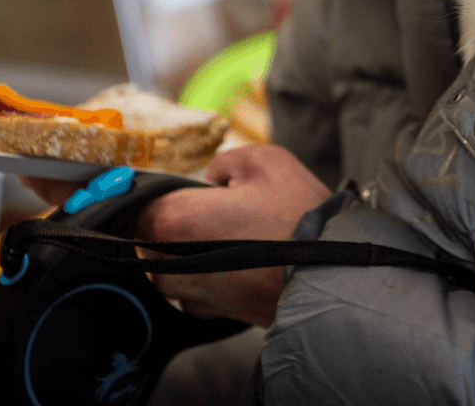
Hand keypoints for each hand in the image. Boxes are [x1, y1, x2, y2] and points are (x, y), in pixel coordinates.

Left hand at [134, 144, 330, 326]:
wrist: (335, 276)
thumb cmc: (299, 220)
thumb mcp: (265, 160)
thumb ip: (225, 162)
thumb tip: (214, 179)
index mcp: (173, 221)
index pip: (140, 200)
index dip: (167, 190)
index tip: (187, 189)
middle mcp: (167, 266)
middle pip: (154, 233)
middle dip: (183, 220)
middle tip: (224, 210)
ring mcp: (188, 295)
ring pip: (174, 262)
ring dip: (197, 247)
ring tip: (241, 235)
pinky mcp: (210, 314)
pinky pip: (198, 284)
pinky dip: (215, 271)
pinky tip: (248, 259)